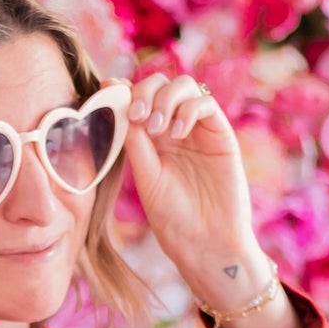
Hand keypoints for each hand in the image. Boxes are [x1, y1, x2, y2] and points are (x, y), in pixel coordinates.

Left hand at [109, 73, 266, 301]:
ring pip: (184, 86)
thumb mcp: (146, 177)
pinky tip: (177, 134)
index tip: (107, 89)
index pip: (138, 100)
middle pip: (160, 84)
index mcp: (151, 140)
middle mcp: (174, 129)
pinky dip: (188, 110)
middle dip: (145, 91)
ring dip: (166, 98)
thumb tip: (121, 105)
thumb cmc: (174, 218)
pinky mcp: (221, 135)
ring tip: (157, 128)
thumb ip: (136, 142)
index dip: (123, 88)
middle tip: (137, 116)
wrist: (205, 243)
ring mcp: (198, 130)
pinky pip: (206, 103)